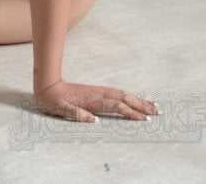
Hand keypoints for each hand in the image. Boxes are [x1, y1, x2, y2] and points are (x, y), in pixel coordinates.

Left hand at [34, 80, 159, 122]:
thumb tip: (94, 121)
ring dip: (139, 100)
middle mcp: (98, 94)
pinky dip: (129, 97)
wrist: (47, 85)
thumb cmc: (53, 100)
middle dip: (142, 105)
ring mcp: (98, 92)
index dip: (130, 113)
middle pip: (124, 99)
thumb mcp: (61, 109)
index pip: (116, 107)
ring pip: (123, 95)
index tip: (144, 119)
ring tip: (154, 105)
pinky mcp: (97, 92)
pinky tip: (135, 100)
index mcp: (92, 100)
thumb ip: (76, 114)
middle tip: (158, 112)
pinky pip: (117, 95)